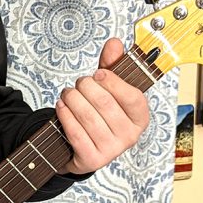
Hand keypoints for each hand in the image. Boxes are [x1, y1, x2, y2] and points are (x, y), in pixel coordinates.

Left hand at [55, 38, 148, 174]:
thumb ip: (111, 66)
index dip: (114, 82)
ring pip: (88, 117)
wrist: (81, 147)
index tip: (97, 73)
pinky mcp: (92, 160)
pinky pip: (76, 133)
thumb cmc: (99, 114)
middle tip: (78, 83)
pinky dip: (65, 115)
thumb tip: (114, 43)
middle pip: (105, 104)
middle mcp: (130, 137)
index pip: (133, 98)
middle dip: (86, 87)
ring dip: (72, 99)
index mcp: (140, 118)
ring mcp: (111, 151)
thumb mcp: (108, 89)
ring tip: (68, 93)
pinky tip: (61, 106)